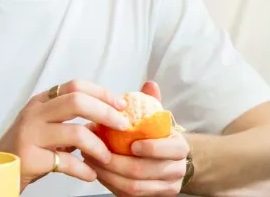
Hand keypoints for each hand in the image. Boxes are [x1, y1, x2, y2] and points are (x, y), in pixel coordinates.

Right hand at [0, 79, 131, 191]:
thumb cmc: (26, 149)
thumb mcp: (46, 127)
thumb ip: (69, 120)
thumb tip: (107, 116)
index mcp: (41, 102)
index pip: (75, 86)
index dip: (101, 92)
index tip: (121, 104)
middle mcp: (34, 114)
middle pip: (77, 101)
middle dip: (105, 112)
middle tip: (122, 126)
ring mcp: (30, 134)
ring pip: (75, 132)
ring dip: (98, 146)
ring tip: (107, 157)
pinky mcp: (30, 158)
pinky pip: (66, 162)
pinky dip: (84, 170)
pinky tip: (90, 175)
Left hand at [84, 81, 189, 195]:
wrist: (169, 161)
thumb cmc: (158, 136)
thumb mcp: (157, 118)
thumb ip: (152, 102)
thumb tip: (149, 84)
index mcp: (180, 148)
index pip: (172, 150)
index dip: (153, 148)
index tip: (133, 144)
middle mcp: (176, 171)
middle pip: (145, 171)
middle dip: (117, 161)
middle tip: (95, 147)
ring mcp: (163, 188)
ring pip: (134, 187)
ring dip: (108, 173)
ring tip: (89, 157)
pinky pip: (126, 195)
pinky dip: (108, 183)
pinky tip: (96, 170)